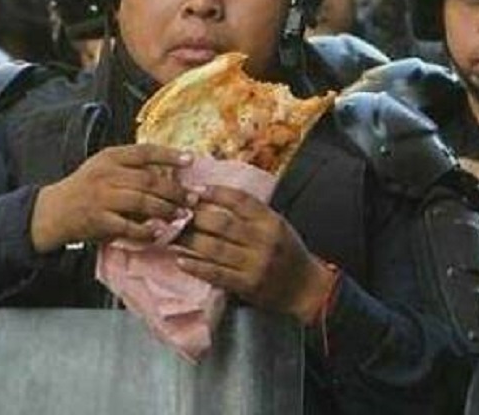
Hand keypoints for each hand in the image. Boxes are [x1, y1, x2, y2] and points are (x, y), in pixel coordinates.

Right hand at [30, 144, 194, 252]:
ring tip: (182, 215)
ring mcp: (101, 197)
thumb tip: (169, 171)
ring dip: (165, 209)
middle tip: (193, 197)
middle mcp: (106, 174)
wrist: (54, 210)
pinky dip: (146, 230)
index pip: (144, 152)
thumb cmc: (85, 188)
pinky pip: (127, 226)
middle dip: (174, 189)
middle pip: (148, 179)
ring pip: (141, 201)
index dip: (169, 154)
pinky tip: (159, 232)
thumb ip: (131, 167)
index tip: (190, 160)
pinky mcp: (98, 220)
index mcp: (110, 157)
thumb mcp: (104, 167)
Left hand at [175, 186, 336, 324]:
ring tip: (171, 234)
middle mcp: (264, 241)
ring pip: (215, 249)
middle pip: (222, 223)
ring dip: (189, 241)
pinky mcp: (248, 286)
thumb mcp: (276, 225)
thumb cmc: (288, 252)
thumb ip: (252, 213)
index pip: (240, 200)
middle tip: (175, 212)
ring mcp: (255, 265)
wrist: (306, 289)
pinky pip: (217, 274)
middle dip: (195, 216)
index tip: (194, 190)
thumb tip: (213, 197)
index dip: (215, 193)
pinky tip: (180, 260)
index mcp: (271, 221)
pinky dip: (196, 267)